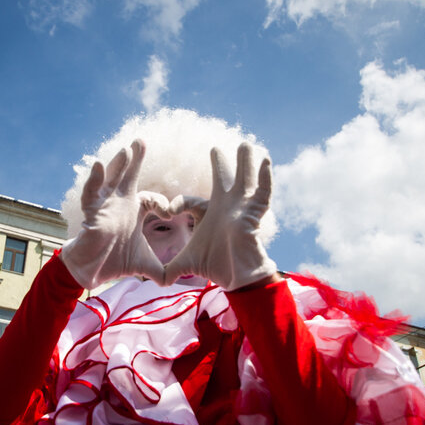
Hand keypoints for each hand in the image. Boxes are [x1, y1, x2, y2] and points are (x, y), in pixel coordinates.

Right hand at [60, 139, 167, 288]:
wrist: (93, 271)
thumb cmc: (116, 261)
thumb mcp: (145, 264)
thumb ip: (161, 271)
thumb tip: (174, 282)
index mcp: (134, 210)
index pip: (152, 199)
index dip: (162, 204)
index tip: (171, 213)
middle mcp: (119, 203)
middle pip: (129, 176)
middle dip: (135, 159)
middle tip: (140, 141)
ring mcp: (104, 205)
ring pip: (111, 179)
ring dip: (118, 164)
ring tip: (126, 149)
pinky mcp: (92, 213)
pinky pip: (91, 193)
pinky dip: (95, 179)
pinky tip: (99, 164)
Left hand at [164, 143, 277, 290]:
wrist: (235, 276)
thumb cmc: (215, 266)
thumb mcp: (188, 262)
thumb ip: (172, 268)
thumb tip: (158, 281)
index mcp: (208, 213)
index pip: (191, 201)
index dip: (177, 204)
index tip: (166, 211)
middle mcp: (226, 207)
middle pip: (223, 179)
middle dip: (221, 163)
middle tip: (215, 148)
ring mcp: (242, 208)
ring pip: (244, 179)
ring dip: (245, 162)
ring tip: (245, 144)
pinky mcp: (254, 213)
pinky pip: (262, 192)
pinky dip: (265, 177)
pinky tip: (266, 161)